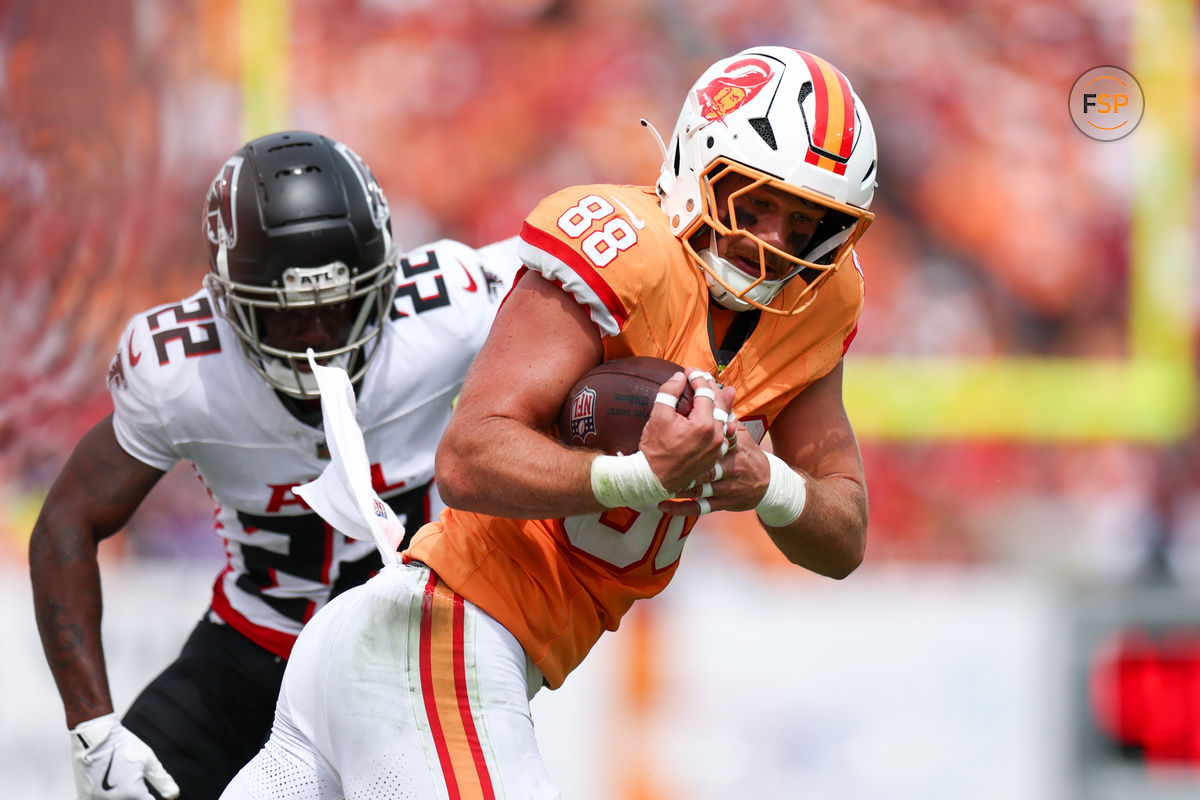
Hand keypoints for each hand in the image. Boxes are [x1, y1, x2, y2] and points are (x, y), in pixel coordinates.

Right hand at [70, 714, 179, 799]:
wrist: (95, 736)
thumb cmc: (125, 746)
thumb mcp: (148, 761)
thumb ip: (162, 781)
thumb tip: (174, 796)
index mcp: (133, 793)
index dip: (150, 798)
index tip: (149, 793)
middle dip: (136, 796)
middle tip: (131, 779)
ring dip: (122, 795)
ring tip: (120, 777)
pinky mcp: (84, 797)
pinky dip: (107, 795)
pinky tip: (109, 783)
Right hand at [638, 369, 732, 494]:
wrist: (654, 479)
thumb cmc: (654, 449)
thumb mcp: (658, 416)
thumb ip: (669, 392)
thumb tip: (679, 377)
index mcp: (704, 425)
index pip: (705, 393)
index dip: (697, 378)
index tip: (689, 371)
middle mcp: (716, 436)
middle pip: (719, 403)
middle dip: (710, 387)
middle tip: (702, 377)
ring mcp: (717, 447)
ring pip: (724, 418)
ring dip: (718, 402)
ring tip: (717, 390)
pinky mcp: (715, 456)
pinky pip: (723, 433)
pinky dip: (720, 420)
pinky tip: (719, 414)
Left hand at [659, 418, 771, 516]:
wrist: (766, 485)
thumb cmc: (747, 454)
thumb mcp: (742, 434)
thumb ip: (729, 412)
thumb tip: (725, 387)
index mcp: (732, 445)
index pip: (715, 430)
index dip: (698, 422)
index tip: (679, 415)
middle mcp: (729, 465)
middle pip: (706, 458)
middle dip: (684, 455)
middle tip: (660, 449)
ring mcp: (725, 486)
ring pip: (700, 484)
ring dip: (679, 483)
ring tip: (658, 480)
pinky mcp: (721, 503)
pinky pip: (699, 507)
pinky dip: (680, 508)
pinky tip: (663, 505)